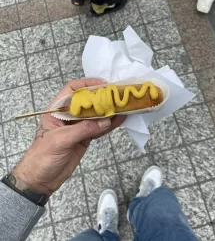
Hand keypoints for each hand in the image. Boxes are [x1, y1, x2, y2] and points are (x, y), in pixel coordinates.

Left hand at [12, 79, 124, 195]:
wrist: (41, 179)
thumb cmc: (42, 157)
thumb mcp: (60, 140)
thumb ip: (83, 129)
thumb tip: (105, 121)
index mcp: (57, 110)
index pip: (72, 90)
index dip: (86, 84)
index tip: (103, 84)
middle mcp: (68, 116)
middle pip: (87, 101)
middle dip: (102, 97)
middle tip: (118, 95)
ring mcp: (78, 127)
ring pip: (95, 115)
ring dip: (109, 111)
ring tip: (123, 106)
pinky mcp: (85, 138)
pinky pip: (99, 129)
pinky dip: (109, 125)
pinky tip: (119, 120)